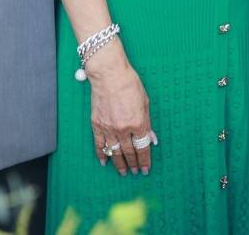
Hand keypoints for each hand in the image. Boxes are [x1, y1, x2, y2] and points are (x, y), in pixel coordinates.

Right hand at [84, 46, 154, 175]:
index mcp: (138, 123)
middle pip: (129, 152)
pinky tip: (105, 162)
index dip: (145, 160)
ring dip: (119, 164)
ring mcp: (109, 128)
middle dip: (134, 164)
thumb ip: (148, 123)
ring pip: (114, 152)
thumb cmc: (130, 84)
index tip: (146, 168)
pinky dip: (102, 155)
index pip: (143, 148)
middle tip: (136, 172)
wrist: (109, 75)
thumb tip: (151, 139)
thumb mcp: (145, 103)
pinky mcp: (97, 125)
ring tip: (123, 172)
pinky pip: (99, 145)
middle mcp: (123, 129)